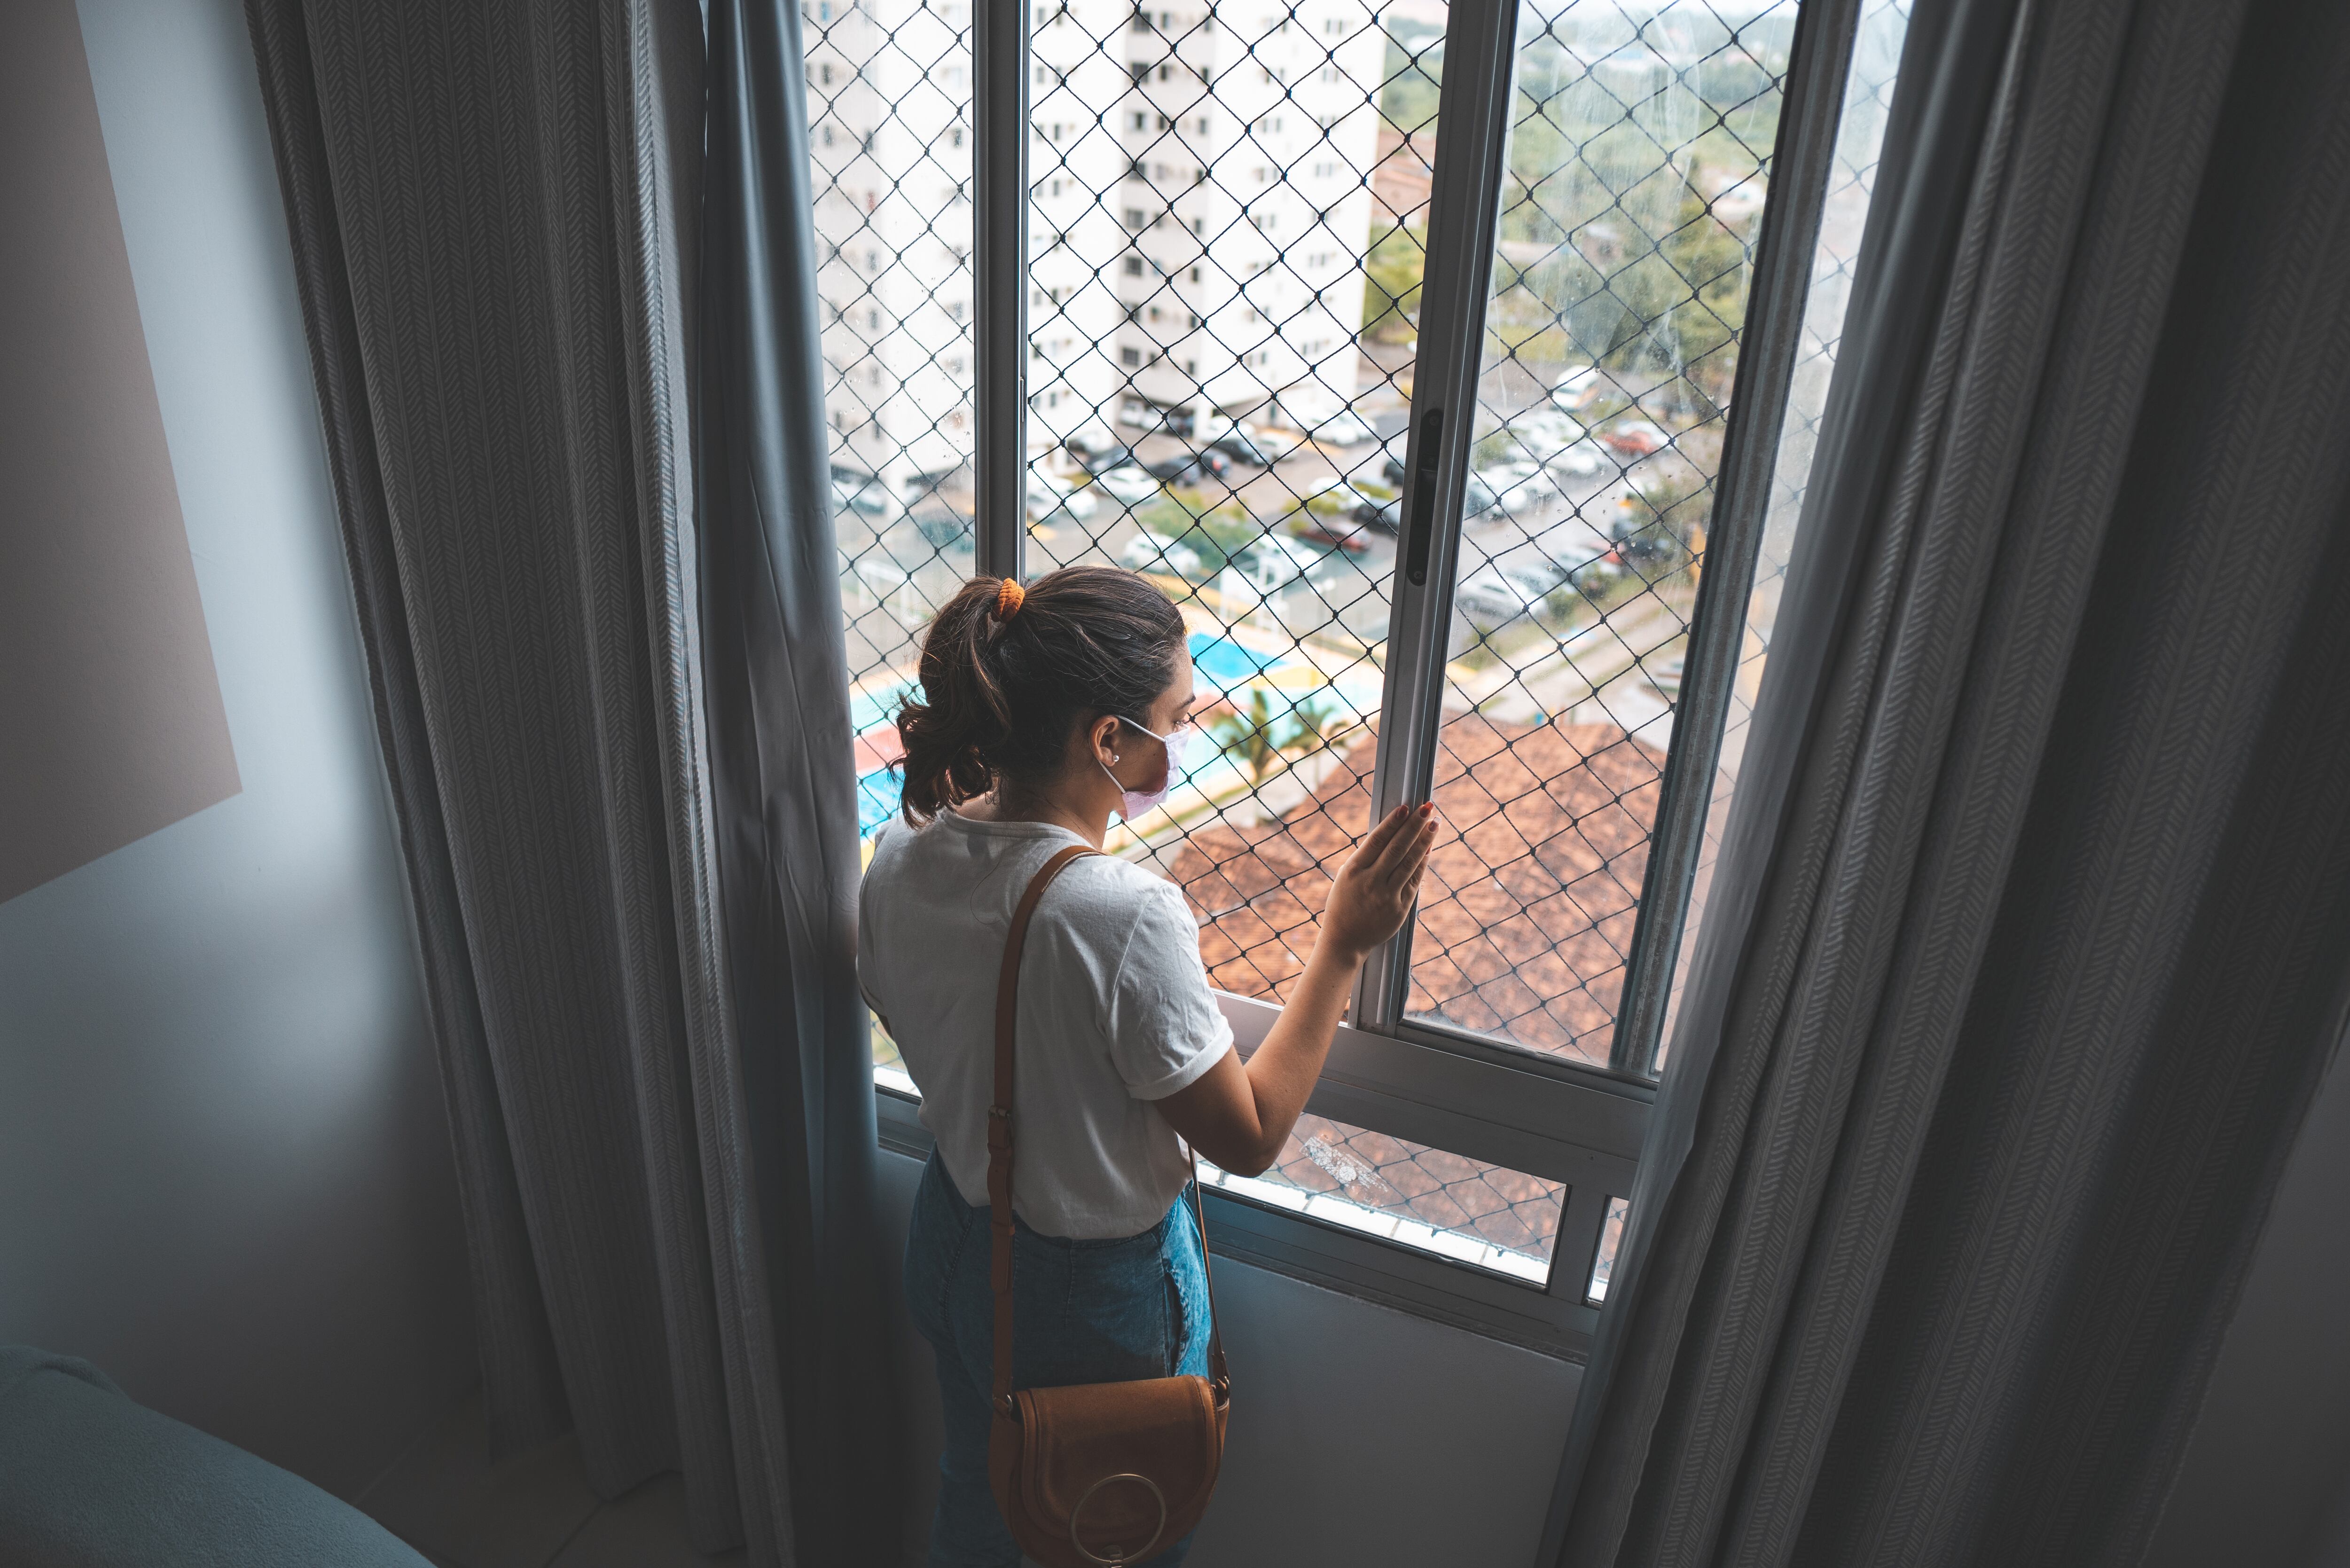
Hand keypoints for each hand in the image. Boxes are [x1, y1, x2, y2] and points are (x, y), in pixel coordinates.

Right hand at [1320, 803, 1436, 962]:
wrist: (1345, 940)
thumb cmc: (1344, 903)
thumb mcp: (1346, 878)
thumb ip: (1366, 859)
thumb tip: (1392, 835)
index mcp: (1353, 871)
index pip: (1377, 841)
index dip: (1393, 823)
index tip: (1406, 807)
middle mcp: (1371, 882)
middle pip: (1397, 848)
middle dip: (1414, 826)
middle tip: (1428, 807)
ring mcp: (1387, 896)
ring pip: (1410, 863)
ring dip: (1424, 841)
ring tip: (1435, 823)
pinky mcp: (1400, 908)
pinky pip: (1414, 880)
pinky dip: (1422, 863)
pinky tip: (1429, 849)